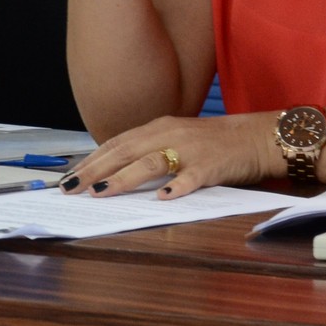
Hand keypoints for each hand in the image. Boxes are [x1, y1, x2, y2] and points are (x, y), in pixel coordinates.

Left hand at [61, 112, 281, 200]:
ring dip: (124, 178)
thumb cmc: (215, 143)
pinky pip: (192, 177)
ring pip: (151, 162)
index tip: (68, 177)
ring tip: (102, 192)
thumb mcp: (178, 138)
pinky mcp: (212, 166)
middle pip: (126, 151)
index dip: (91, 160)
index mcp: (160, 127)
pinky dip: (177, 186)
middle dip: (95, 170)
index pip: (117, 143)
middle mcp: (171, 135)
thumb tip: (113, 172)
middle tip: (71, 188)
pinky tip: (163, 197)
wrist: (257, 137)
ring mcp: (191, 150)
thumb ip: (149, 150)